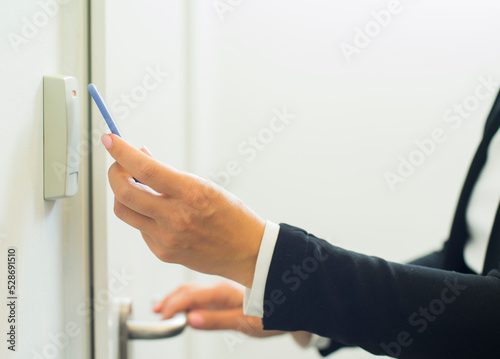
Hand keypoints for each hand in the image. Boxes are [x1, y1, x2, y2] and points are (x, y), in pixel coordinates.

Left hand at [102, 134, 265, 286]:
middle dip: (115, 173)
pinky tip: (158, 213)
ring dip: (124, 194)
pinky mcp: (163, 252)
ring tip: (138, 187)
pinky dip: (142, 214)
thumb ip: (170, 175)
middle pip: (124, 193)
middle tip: (120, 165)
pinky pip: (140, 228)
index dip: (122, 151)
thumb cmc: (231, 216)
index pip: (146, 169)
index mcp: (192, 194)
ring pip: (125, 211)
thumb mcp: (205, 186)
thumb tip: (141, 157)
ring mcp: (167, 238)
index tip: (110, 139)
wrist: (246, 252)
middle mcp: (176, 218)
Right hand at [153, 283, 283, 337]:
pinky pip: (201, 290)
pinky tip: (183, 301)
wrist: (296, 298)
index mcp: (224, 291)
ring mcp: (224, 287)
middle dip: (169, 299)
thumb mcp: (247, 322)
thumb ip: (217, 320)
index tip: (160, 316)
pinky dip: (186, 296)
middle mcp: (222, 285)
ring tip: (162, 306)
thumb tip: (191, 320)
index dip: (172, 306)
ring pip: (193, 288)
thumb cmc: (276, 310)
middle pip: (188, 289)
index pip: (190, 297)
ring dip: (176, 296)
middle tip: (157, 312)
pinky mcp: (227, 292)